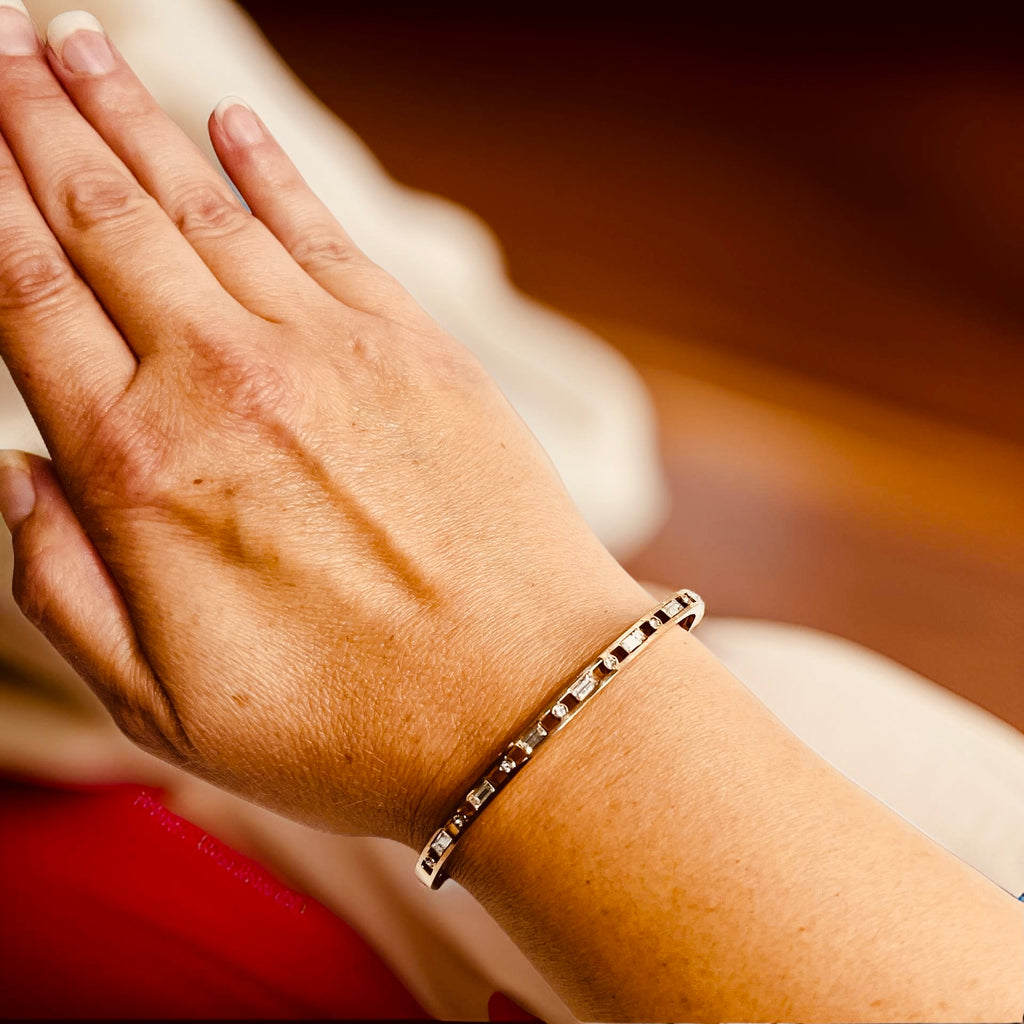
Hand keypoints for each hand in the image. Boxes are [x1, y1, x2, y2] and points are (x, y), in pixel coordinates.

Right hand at [0, 6, 648, 843]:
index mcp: (140, 470)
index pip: (29, 297)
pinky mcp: (416, 347)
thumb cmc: (350, 725)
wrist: (526, 703)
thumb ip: (63, 585)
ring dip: (131, 115)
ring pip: (202, 202)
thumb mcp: (162, 707)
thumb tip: (17, 473)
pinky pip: (320, 231)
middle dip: (38, 121)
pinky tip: (227, 121)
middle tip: (1, 45)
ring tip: (76, 44)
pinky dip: (268, 168)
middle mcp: (224, 382)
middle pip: (103, 219)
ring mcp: (328, 351)